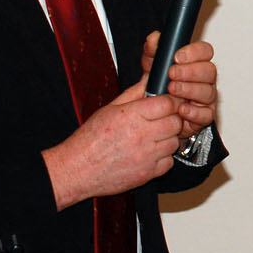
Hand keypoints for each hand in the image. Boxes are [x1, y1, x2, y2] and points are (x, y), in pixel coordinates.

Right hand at [42, 78, 182, 209]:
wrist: (77, 169)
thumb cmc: (89, 140)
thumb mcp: (110, 109)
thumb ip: (134, 93)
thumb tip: (150, 79)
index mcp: (132, 115)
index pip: (168, 103)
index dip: (171, 101)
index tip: (168, 103)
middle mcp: (142, 135)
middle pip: (176, 122)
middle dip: (172, 119)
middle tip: (162, 120)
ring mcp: (146, 156)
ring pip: (175, 142)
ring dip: (168, 138)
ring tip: (153, 137)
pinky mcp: (147, 173)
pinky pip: (169, 162)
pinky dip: (163, 158)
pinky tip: (150, 153)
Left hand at [141, 32, 217, 138]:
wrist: (153, 112)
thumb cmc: (157, 87)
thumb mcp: (151, 66)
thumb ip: (153, 50)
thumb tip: (155, 39)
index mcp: (195, 63)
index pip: (205, 51)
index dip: (194, 52)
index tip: (178, 56)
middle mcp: (204, 80)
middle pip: (210, 71)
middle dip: (190, 71)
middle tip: (172, 73)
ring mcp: (205, 98)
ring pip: (209, 92)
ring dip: (190, 90)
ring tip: (172, 90)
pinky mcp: (203, 116)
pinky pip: (206, 115)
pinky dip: (194, 112)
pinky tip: (182, 109)